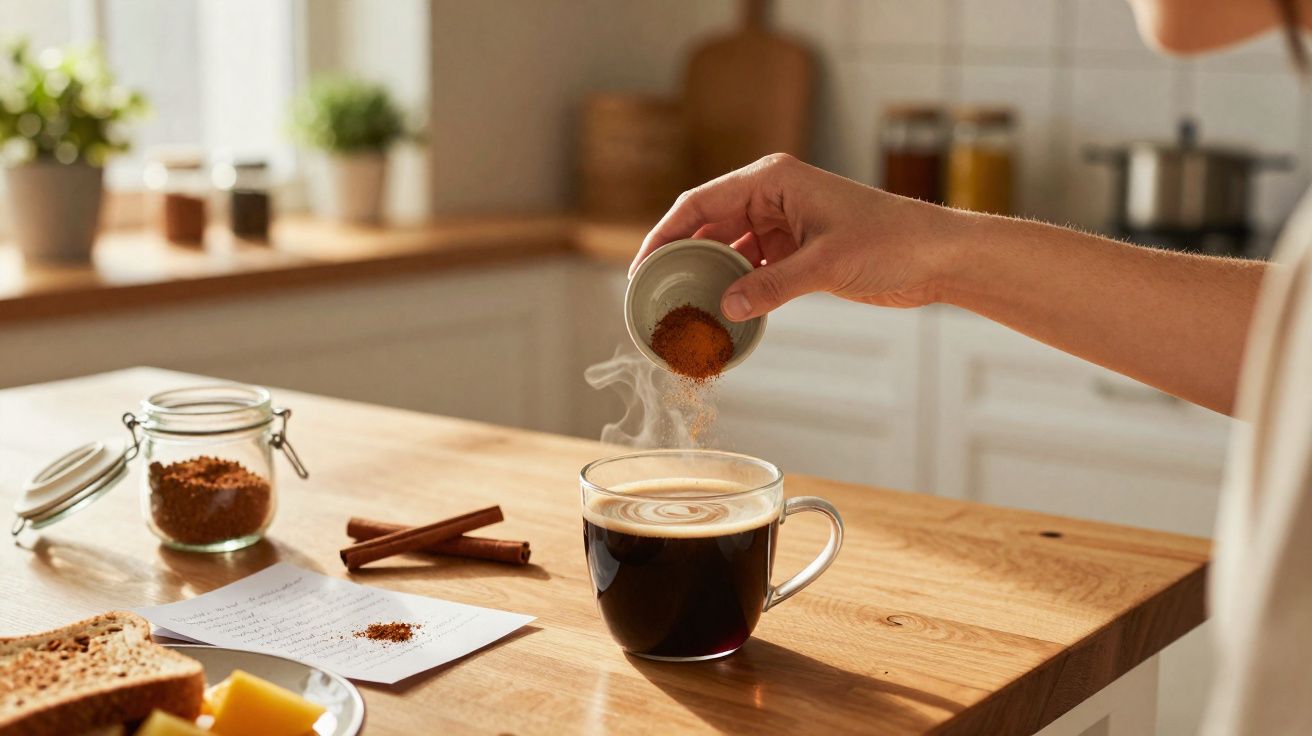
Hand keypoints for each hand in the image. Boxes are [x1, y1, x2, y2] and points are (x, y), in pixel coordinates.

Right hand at [630, 154, 967, 320]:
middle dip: (681, 259)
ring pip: (728, 250)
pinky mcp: (797, 252)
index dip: (664, 233)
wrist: (937, 256)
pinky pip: (752, 269)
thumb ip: (773, 285)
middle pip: (707, 226)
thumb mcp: (826, 263)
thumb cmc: (891, 240)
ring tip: (682, 309)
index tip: (641, 266)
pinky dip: (736, 290)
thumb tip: (726, 308)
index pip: (699, 202)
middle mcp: (772, 197)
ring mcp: (783, 225)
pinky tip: (721, 314)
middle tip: (654, 294)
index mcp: (772, 180)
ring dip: (708, 278)